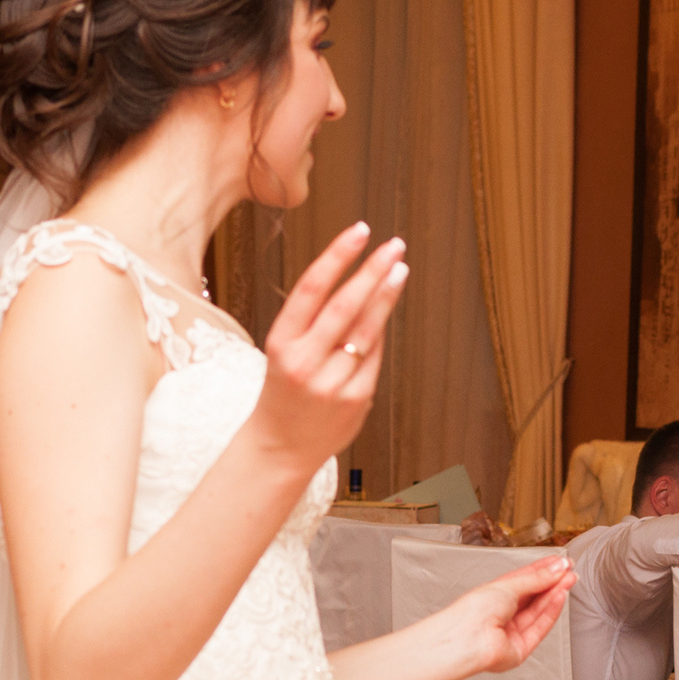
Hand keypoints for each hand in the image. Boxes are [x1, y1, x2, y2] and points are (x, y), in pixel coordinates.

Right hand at [253, 223, 407, 474]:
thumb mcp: (284, 352)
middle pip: (345, 305)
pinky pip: (374, 357)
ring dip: (386, 296)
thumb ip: (315, 322)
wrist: (279, 448)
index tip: (360, 231)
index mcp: (281, 343)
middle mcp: (305, 362)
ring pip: (367, 330)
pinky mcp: (355, 400)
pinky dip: (379, 335)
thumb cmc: (284, 391)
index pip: (312, 288)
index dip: (338, 256)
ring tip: (400, 269)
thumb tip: (362, 282)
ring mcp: (332, 383)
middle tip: (393, 246)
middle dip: (372, 270)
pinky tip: (384, 315)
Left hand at [447, 556, 574, 674]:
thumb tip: (556, 569)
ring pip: (539, 611)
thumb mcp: (508, 585)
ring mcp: (511, 632)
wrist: (467, 638)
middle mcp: (502, 614)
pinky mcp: (521, 648)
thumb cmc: (473, 612)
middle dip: (553, 582)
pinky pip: (540, 627)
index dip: (543, 570)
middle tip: (569, 570)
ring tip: (568, 580)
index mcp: (494, 596)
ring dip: (555, 594)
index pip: (523, 580)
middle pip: (533, 596)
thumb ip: (535, 578)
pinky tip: (560, 596)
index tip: (560, 562)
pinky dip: (552, 611)